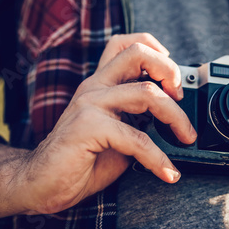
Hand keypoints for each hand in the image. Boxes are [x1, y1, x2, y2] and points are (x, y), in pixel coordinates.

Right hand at [20, 33, 195, 214]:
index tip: (172, 80)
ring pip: (146, 92)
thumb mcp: (119, 132)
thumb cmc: (81, 158)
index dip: (156, 52)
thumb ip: (140, 119)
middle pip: (138, 53)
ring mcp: (90, 103)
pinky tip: (167, 172)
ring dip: (176, 117)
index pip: (126, 44)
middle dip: (169, 70)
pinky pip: (137, 138)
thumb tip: (176, 122)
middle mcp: (95, 86)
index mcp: (101, 83)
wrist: (42, 183)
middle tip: (181, 98)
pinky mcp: (88, 126)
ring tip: (186, 137)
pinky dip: (158, 158)